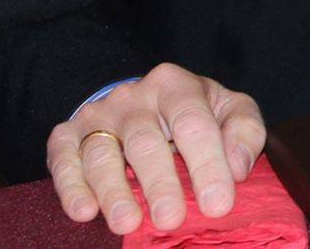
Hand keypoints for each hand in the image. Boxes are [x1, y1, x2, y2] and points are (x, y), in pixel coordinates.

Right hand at [45, 62, 264, 233]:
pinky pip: (65, 159)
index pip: (193, 123)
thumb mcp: (228, 109)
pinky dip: (71, 187)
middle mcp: (133, 98)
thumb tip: (237, 168)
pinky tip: (84, 211)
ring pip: (102, 153)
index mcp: (176, 85)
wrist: (139, 99)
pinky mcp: (66, 136)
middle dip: (160, 183)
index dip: (207, 164)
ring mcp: (98, 116)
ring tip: (127, 223)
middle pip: (146, 141)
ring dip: (114, 191)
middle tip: (172, 219)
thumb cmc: (192, 112)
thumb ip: (244, 130)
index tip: (218, 204)